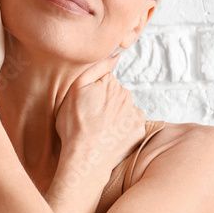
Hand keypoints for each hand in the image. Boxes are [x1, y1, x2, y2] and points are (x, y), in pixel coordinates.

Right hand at [55, 53, 146, 170]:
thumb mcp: (75, 90)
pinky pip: (131, 123)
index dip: (93, 92)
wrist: (86, 158)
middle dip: (106, 102)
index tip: (86, 104)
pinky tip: (110, 135)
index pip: (105, 80)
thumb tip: (116, 55)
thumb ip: (96, 68)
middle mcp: (126, 95)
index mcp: (111, 83)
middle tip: (91, 118)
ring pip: (124, 109)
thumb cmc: (74, 126)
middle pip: (116, 94)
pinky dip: (123, 128)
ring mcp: (134, 113)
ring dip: (115, 115)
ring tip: (100, 129)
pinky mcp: (139, 129)